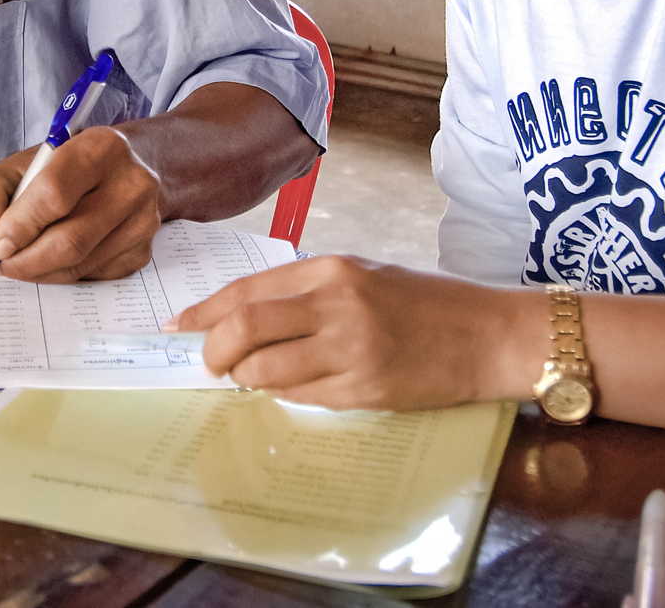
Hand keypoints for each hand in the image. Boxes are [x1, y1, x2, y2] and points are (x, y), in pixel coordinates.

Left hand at [0, 126, 161, 282]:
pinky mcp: (143, 252)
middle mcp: (132, 183)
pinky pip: (91, 277)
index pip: (55, 193)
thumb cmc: (67, 166)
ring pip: (79, 264)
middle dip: (25, 259)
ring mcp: (143, 221)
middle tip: (0, 263)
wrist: (126, 168)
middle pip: (70, 239)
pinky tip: (51, 259)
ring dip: (39, 271)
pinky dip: (61, 275)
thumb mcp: (23, 163)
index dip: (20, 225)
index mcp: (101, 147)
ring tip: (18, 260)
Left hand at [170, 256, 532, 410]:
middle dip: (214, 351)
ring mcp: (350, 349)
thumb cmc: (423, 303)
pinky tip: (293, 387)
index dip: (203, 312)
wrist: (486, 334)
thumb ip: (308, 293)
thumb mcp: (362, 276)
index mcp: (331, 269)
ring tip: (252, 376)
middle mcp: (336, 304)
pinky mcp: (364, 388)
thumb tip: (243, 317)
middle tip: (210, 363)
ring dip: (246, 378)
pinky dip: (284, 394)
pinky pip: (302, 396)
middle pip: (244, 327)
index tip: (178, 327)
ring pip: (265, 370)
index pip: (247, 290)